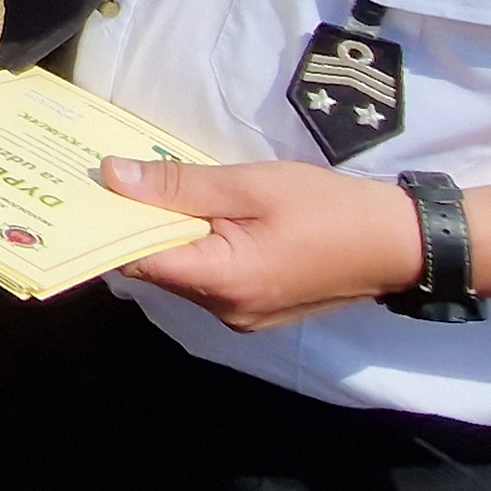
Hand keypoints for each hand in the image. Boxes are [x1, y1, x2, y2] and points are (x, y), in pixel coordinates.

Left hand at [106, 155, 423, 329]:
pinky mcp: (259, 308)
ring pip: (185, 274)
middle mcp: (224, 311)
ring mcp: (243, 315)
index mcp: (220, 283)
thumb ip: (180, 185)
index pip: (138, 262)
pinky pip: (212, 278)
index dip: (111, 226)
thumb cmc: (328, 209)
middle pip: (160, 269)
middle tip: (121, 175)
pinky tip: (204, 213)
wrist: (399, 243)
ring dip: (174, 234)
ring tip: (161, 187)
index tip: (90, 191)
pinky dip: (202, 247)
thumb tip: (112, 177)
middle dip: (141, 225)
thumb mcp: (251, 185)